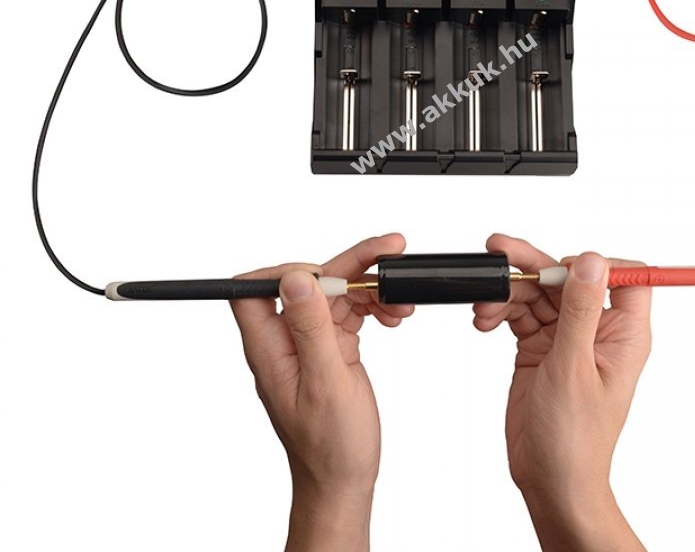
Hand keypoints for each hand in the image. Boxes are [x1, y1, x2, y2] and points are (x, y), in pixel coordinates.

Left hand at [230, 233, 411, 551]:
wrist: (344, 478)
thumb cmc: (330, 445)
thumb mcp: (324, 384)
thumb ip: (310, 329)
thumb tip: (295, 279)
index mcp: (270, 347)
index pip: (258, 287)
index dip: (292, 269)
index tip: (332, 272)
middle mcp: (285, 339)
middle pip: (309, 282)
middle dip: (350, 266)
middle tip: (390, 252)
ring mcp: (309, 342)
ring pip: (334, 293)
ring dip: (369, 288)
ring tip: (400, 302)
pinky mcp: (331, 346)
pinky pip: (350, 311)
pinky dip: (374, 307)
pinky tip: (394, 315)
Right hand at [473, 234, 650, 551]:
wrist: (549, 479)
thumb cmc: (575, 438)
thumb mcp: (574, 367)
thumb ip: (580, 310)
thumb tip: (590, 261)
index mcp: (623, 333)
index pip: (624, 275)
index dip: (594, 262)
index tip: (561, 264)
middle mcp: (596, 330)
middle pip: (568, 277)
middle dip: (533, 265)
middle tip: (500, 252)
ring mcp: (566, 338)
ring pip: (539, 293)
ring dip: (509, 292)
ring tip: (485, 305)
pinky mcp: (540, 348)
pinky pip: (520, 314)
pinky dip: (500, 311)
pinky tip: (484, 320)